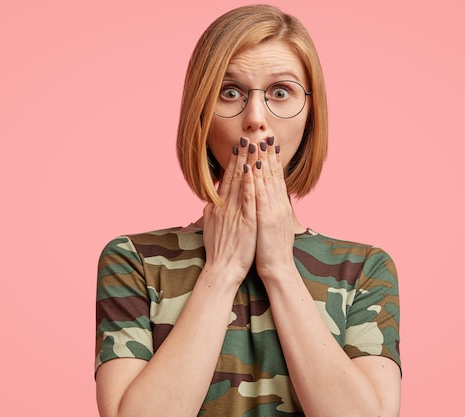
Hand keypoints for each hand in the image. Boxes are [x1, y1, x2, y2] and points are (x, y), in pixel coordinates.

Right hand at [202, 138, 257, 284]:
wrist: (221, 270)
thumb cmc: (218, 251)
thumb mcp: (210, 227)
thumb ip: (211, 212)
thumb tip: (210, 201)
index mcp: (220, 207)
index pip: (228, 179)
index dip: (234, 162)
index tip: (238, 146)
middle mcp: (226, 206)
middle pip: (235, 176)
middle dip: (241, 156)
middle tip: (246, 137)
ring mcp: (236, 213)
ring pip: (243, 183)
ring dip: (248, 163)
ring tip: (253, 146)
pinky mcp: (246, 222)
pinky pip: (248, 199)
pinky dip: (251, 183)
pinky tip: (254, 170)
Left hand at [253, 136, 297, 281]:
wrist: (278, 269)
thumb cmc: (271, 250)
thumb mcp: (270, 226)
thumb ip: (267, 211)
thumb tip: (262, 200)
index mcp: (278, 206)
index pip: (275, 178)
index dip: (272, 160)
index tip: (268, 143)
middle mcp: (278, 204)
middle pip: (273, 174)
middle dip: (269, 154)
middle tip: (266, 134)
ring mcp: (273, 211)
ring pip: (268, 180)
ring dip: (263, 160)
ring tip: (259, 142)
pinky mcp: (266, 219)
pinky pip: (260, 196)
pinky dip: (256, 180)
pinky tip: (253, 167)